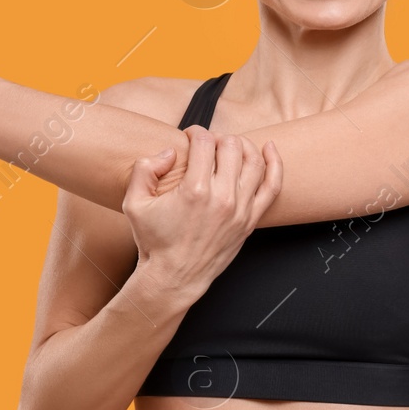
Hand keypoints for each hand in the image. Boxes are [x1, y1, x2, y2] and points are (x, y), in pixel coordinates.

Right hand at [121, 126, 282, 293]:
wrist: (174, 277)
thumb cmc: (154, 242)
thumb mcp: (134, 204)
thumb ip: (144, 169)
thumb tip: (170, 151)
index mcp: (194, 190)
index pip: (205, 142)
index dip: (196, 132)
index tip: (189, 136)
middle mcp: (222, 198)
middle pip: (231, 146)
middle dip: (217, 137)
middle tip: (206, 145)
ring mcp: (240, 210)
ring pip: (254, 161)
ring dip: (242, 145)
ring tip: (230, 145)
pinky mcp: (250, 220)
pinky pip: (272, 186)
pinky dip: (275, 164)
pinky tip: (269, 149)